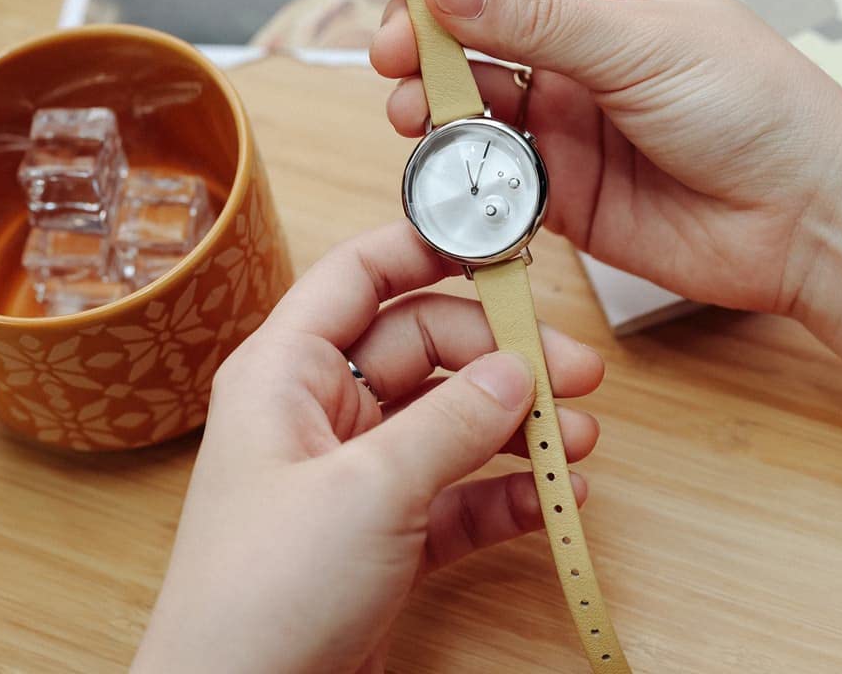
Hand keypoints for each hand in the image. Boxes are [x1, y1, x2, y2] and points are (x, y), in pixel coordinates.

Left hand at [132, 222, 604, 673]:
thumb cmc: (263, 593)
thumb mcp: (367, 490)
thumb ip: (449, 423)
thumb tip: (517, 372)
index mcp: (287, 370)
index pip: (360, 275)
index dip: (426, 248)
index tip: (499, 247)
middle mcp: (321, 409)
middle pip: (423, 346)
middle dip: (500, 357)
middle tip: (573, 375)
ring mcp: (354, 471)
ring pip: (447, 420)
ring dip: (514, 427)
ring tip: (578, 441)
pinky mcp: (382, 532)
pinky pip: (454, 492)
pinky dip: (503, 492)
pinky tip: (553, 499)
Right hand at [342, 0, 841, 404]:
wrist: (799, 222)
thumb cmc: (750, 108)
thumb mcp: (640, 44)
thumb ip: (535, 18)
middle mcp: (575, 44)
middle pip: (471, 19)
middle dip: (422, 26)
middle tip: (392, 45)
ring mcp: (560, 113)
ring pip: (468, 92)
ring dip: (428, 93)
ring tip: (410, 104)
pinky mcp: (553, 181)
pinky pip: (485, 164)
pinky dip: (455, 160)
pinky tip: (442, 158)